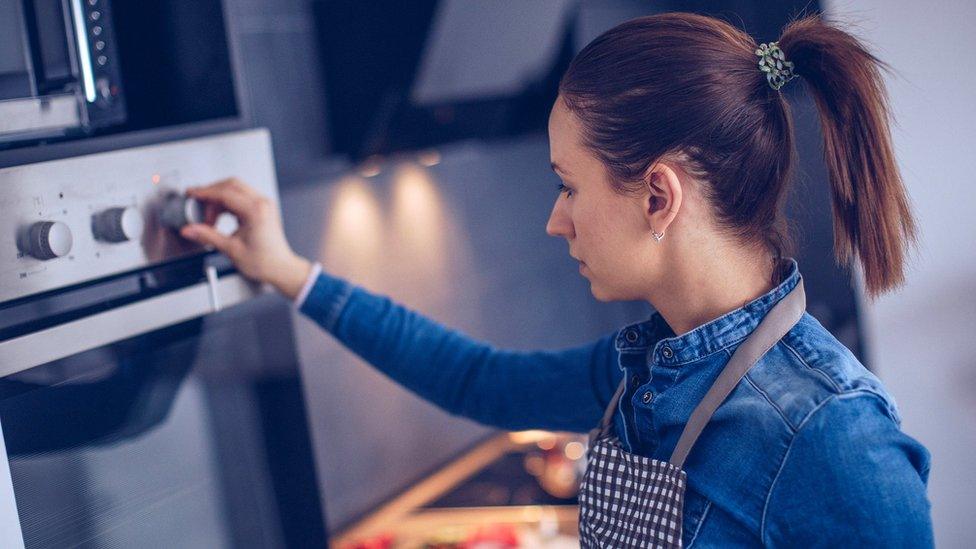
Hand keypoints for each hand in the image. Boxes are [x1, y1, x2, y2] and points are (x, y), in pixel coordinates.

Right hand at [179, 178, 311, 298]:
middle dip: (211, 194)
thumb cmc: (264, 262)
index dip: (204, 192)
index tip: (191, 194)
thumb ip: (208, 236)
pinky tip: (219, 217)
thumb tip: (190, 229)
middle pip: (230, 185)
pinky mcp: (263, 208)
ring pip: (235, 189)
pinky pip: (241, 196)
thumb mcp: (231, 249)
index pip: (224, 193)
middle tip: (197, 205)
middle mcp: (262, 203)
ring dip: (219, 199)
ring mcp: (264, 204)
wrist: (280, 268)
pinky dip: (228, 203)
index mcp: (256, 211)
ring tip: (209, 220)